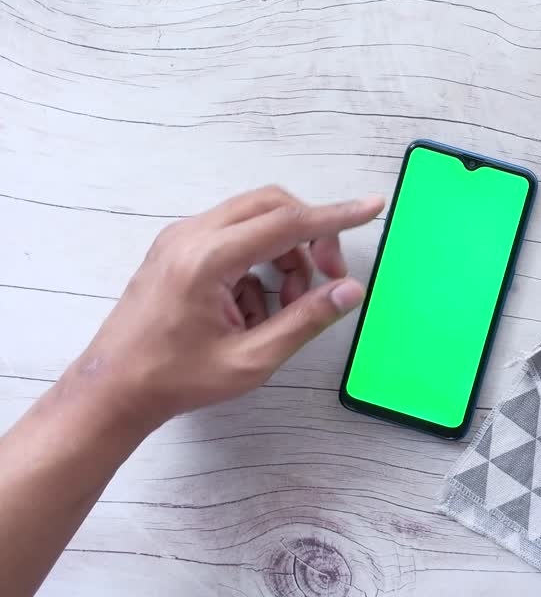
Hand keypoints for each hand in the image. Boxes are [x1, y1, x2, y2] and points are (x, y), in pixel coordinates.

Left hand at [70, 186, 384, 433]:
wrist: (111, 390)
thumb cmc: (174, 379)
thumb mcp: (251, 359)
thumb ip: (305, 320)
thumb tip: (349, 290)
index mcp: (208, 260)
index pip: (288, 222)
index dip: (337, 216)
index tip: (372, 206)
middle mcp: (191, 237)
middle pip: (273, 206)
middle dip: (311, 234)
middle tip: (330, 277)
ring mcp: (181, 239)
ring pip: (255, 219)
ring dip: (285, 251)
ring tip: (286, 304)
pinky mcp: (178, 249)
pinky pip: (235, 236)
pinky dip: (259, 261)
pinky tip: (254, 308)